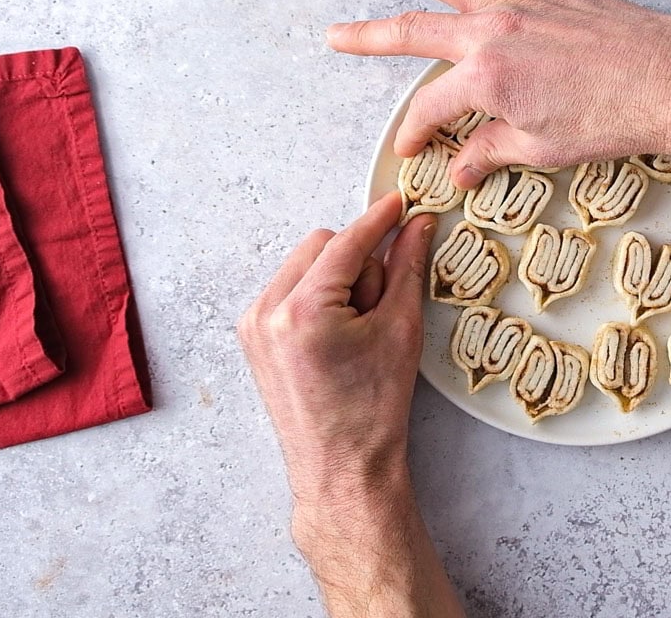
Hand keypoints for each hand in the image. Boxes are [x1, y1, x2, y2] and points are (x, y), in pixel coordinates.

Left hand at [237, 193, 439, 574]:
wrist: (342, 467)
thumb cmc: (374, 408)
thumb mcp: (400, 330)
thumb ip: (406, 269)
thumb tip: (418, 226)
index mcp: (302, 309)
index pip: (346, 242)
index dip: (379, 221)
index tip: (401, 204)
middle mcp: (267, 311)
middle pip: (320, 245)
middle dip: (357, 261)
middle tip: (381, 304)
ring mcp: (253, 325)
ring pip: (304, 266)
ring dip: (337, 278)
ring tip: (360, 326)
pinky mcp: (252, 338)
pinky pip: (289, 291)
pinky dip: (318, 297)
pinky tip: (340, 334)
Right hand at [327, 0, 670, 188]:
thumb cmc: (618, 116)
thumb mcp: (546, 147)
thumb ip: (492, 150)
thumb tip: (461, 167)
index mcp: (487, 78)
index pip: (431, 108)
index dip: (417, 133)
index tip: (414, 150)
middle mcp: (492, 32)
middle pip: (412, 30)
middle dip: (366, 34)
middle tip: (331, 34)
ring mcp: (516, 3)